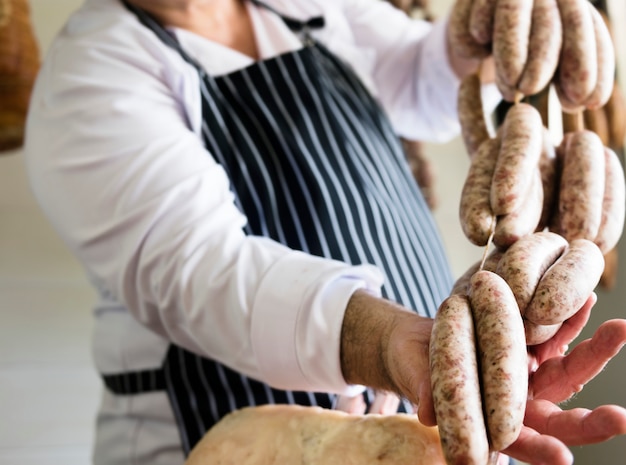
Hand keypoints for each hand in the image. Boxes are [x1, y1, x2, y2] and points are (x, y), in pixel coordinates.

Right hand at [414, 293, 625, 463]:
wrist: (420, 341)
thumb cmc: (414, 367)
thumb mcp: (416, 378)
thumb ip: (425, 392)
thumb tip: (426, 412)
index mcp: (492, 419)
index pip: (519, 440)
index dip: (538, 450)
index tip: (561, 458)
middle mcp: (519, 401)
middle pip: (559, 416)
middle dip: (591, 421)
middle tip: (620, 419)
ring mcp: (528, 372)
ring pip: (568, 370)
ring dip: (595, 353)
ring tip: (621, 331)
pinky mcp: (530, 344)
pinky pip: (556, 333)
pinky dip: (572, 319)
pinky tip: (587, 302)